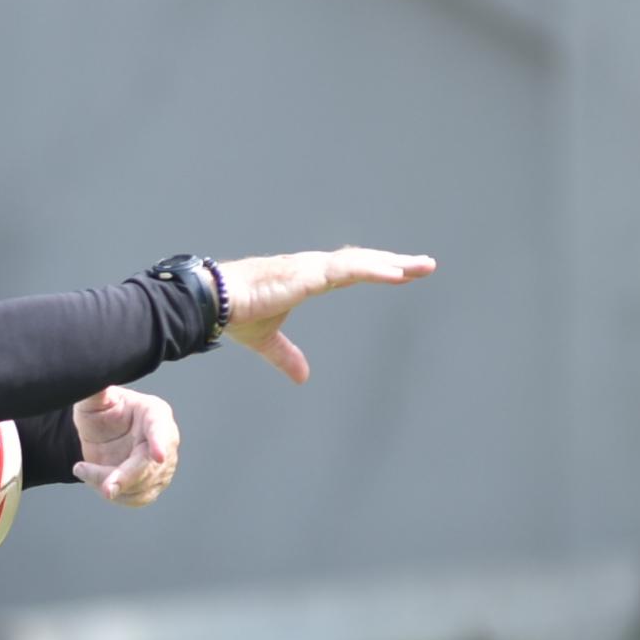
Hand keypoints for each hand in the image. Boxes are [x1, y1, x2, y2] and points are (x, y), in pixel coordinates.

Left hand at [70, 386, 179, 506]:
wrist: (102, 436)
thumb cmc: (102, 412)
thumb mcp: (95, 400)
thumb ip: (95, 392)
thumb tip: (91, 378)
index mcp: (154, 413)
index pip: (160, 427)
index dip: (159, 441)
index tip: (158, 455)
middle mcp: (165, 439)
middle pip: (150, 464)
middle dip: (127, 477)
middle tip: (107, 489)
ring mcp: (164, 465)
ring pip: (142, 484)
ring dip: (112, 484)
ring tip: (84, 470)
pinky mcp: (154, 484)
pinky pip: (137, 498)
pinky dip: (116, 495)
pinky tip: (96, 481)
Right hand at [217, 247, 434, 382]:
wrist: (212, 303)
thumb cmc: (236, 312)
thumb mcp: (268, 340)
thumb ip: (286, 356)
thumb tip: (303, 378)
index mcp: (305, 278)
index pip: (349, 270)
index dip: (376, 270)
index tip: (402, 272)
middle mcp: (311, 267)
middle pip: (361, 261)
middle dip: (394, 262)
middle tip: (426, 265)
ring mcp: (310, 268)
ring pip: (360, 262)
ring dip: (392, 263)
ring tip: (420, 266)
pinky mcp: (307, 274)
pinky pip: (347, 269)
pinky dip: (372, 269)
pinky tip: (395, 272)